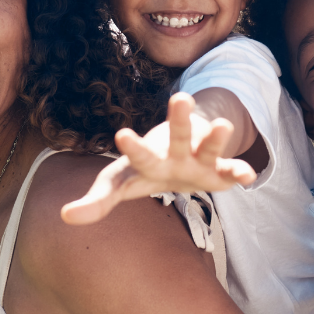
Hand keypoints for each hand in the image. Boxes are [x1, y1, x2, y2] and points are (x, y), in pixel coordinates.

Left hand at [61, 93, 257, 224]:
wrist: (182, 157)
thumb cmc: (146, 170)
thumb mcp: (120, 184)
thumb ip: (97, 201)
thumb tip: (64, 216)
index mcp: (149, 159)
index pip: (138, 154)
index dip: (132, 147)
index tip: (121, 133)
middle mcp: (176, 153)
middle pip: (178, 136)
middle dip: (180, 120)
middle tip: (180, 97)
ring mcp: (200, 159)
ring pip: (209, 146)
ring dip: (216, 137)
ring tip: (223, 126)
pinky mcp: (219, 171)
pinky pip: (231, 170)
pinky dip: (240, 171)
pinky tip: (249, 177)